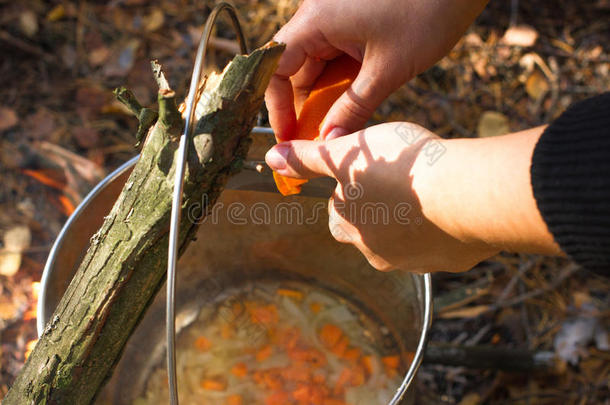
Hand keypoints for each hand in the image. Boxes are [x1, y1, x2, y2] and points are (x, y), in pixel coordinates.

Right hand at [265, 0, 487, 140]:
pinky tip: (348, 108)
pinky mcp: (353, 22)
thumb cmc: (427, 15)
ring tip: (333, 130)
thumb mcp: (387, 70)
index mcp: (317, 20)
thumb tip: (329, 143)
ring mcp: (336, 18)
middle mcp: (319, 16)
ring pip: (316, 66)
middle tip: (313, 141)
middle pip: (294, 69)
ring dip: (323, 98)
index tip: (287, 135)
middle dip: (302, 107)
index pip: (276, 66)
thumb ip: (353, 109)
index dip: (277, 104)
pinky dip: (339, 84)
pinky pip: (335, 58)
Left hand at [265, 123, 561, 272]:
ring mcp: (411, 262)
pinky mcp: (445, 263)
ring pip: (404, 240)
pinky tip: (452, 206)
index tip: (372, 172)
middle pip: (368, 230)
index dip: (353, 189)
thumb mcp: (348, 152)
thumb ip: (309, 158)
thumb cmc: (401, 168)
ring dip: (410, 221)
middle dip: (379, 210)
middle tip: (400, 182)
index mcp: (347, 224)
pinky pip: (437, 245)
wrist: (463, 195)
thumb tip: (272, 158)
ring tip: (428, 192)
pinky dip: (440, 228)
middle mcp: (373, 251)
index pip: (338, 210)